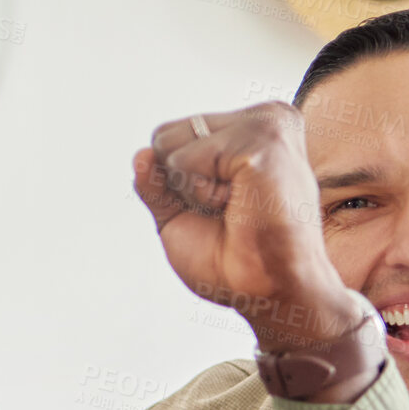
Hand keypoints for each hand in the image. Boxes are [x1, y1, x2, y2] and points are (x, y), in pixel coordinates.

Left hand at [134, 103, 362, 351]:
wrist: (268, 292)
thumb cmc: (233, 262)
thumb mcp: (179, 217)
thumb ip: (157, 184)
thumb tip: (141, 154)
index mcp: (251, 129)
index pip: (170, 136)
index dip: (175, 185)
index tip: (221, 209)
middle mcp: (264, 117)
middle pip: (164, 135)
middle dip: (178, 185)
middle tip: (228, 211)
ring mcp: (266, 123)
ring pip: (169, 144)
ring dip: (190, 190)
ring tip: (236, 207)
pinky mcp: (263, 138)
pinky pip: (185, 160)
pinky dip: (199, 194)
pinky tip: (241, 204)